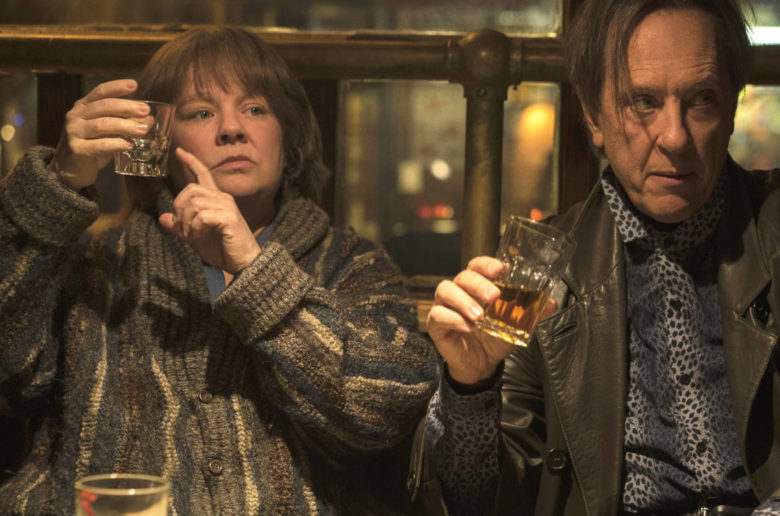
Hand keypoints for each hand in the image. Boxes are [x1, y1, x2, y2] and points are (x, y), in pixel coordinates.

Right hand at [48, 79, 151, 189]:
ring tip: (142, 129)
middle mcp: (76, 116)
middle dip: (127, 107)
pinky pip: (99, 145)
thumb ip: (125, 123)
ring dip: (125, 126)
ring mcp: (74, 132)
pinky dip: (116, 144)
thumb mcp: (109, 132)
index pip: (100, 92)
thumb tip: (150, 118)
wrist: (69, 170)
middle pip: (103, 106)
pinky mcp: (76, 150)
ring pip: (101, 125)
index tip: (134, 85)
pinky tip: (129, 145)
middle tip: (145, 110)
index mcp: (83, 106)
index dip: (116, 87)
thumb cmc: (92, 147)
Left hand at [158, 148, 261, 274]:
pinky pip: (201, 216)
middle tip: (182, 229)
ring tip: (191, 235)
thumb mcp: (195, 236)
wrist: (244, 263)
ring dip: (186, 222)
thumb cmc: (223, 249)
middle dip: (179, 209)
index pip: (203, 174)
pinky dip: (194, 228)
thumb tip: (163, 218)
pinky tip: (198, 236)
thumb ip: (180, 226)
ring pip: (194, 203)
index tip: (179, 151)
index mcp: (216, 199)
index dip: (191, 162)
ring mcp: (227, 207)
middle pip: (191, 190)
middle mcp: (223, 198)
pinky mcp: (229, 218)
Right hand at [427, 256, 556, 385]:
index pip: (476, 265)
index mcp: (476, 285)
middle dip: (479, 284)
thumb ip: (532, 312)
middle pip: (462, 277)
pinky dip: (453, 319)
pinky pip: (438, 315)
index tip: (500, 269)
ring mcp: (444, 305)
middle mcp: (458, 291)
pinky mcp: (436, 324)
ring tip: (479, 316)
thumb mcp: (517, 324)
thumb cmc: (494, 337)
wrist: (481, 364)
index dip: (486, 264)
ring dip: (463, 300)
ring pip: (446, 290)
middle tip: (494, 296)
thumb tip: (551, 303)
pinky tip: (468, 327)